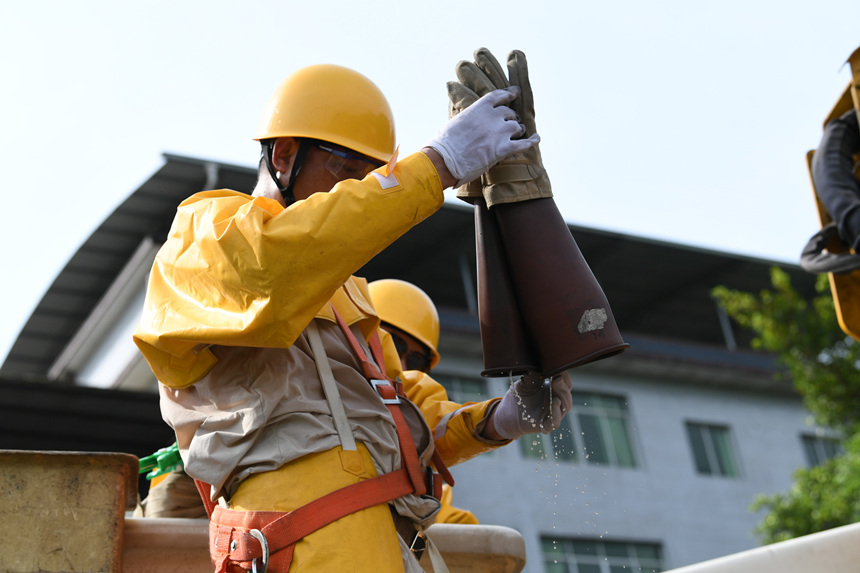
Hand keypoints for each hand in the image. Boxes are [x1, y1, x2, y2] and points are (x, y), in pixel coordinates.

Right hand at [424, 87, 538, 187]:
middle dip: (511, 118)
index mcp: (479, 108)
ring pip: (517, 127)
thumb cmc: (444, 144)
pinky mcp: (503, 150)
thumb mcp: (455, 122)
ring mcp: (499, 133)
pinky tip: (536, 139)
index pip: (499, 96)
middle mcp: (492, 117)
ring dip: (517, 130)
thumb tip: (469, 119)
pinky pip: (524, 144)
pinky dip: (532, 141)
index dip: (509, 94)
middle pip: (509, 113)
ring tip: (517, 134)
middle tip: (510, 123)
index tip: (515, 92)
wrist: (443, 161)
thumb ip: (468, 117)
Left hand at [491, 371, 572, 439]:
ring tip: (557, 383)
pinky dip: (556, 413)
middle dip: (563, 383)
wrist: (508, 413)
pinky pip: (555, 422)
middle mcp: (556, 402)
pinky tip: (555, 402)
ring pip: (565, 406)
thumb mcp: (526, 382)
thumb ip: (534, 375)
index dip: (564, 374)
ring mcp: (552, 414)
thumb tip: (540, 362)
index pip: (565, 382)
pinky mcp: (545, 425)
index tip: (558, 365)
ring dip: (563, 394)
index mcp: (554, 391)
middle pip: (567, 392)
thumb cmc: (520, 396)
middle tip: (557, 375)